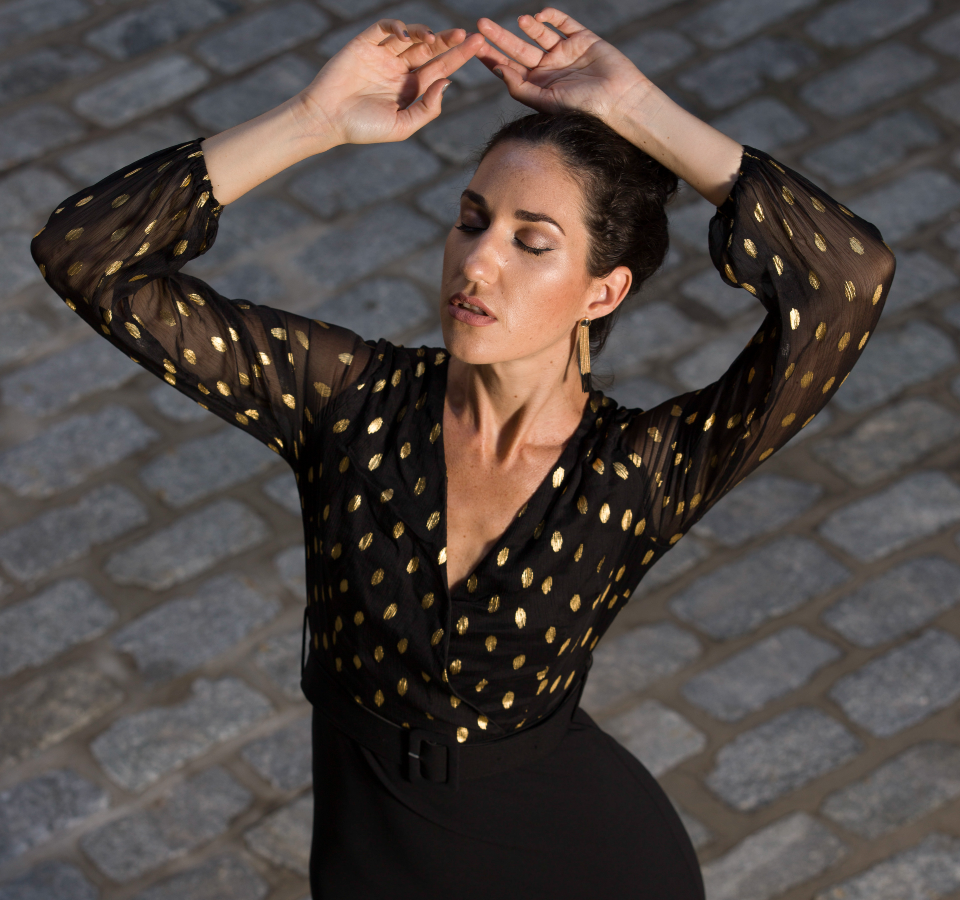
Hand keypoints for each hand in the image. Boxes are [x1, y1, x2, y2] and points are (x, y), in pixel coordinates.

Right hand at [296, 19, 484, 146]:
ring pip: (410, 36)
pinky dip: (397, 27)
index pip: (439, 68)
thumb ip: (427, 108)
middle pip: (430, 49)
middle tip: (467, 35)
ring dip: (426, 33)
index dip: (458, 56)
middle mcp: (399, 69)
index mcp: (411, 88)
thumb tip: (447, 82)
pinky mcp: (364, 43)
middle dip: (448, 41)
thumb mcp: (402, 126)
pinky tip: (408, 36)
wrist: (327, 119)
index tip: (478, 46)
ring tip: (436, 38)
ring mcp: (383, 54)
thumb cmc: (363, 128)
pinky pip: (384, 28)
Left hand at [474, 8, 649, 125]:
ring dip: (528, 26)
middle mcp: (548, 68)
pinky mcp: (582, 39)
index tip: (474, 48)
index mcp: (537, 85)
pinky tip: (540, 16)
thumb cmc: (583, 108)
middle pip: (518, 48)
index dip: (492, 58)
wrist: (619, 101)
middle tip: (482, 25)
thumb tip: (499, 70)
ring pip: (539, 34)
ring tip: (520, 21)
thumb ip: (521, 88)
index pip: (509, 68)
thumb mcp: (546, 101)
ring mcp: (564, 52)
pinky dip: (551, 16)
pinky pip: (563, 23)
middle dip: (500, 37)